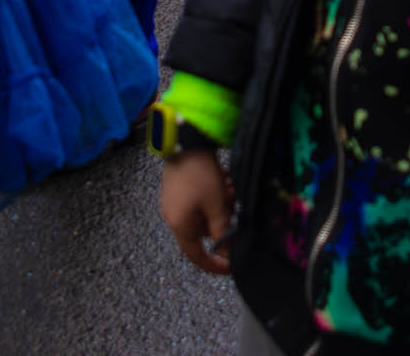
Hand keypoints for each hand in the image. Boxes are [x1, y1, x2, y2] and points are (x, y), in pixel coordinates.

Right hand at [160, 150, 233, 275]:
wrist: (184, 141)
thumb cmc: (200, 175)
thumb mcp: (216, 205)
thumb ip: (222, 231)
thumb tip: (227, 253)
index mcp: (180, 226)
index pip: (197, 256)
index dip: (214, 264)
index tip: (230, 267)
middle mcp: (174, 218)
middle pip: (203, 232)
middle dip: (223, 222)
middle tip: (235, 206)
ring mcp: (174, 203)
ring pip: (204, 215)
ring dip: (220, 206)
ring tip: (230, 188)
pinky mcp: (178, 190)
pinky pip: (199, 202)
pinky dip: (213, 197)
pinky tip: (222, 181)